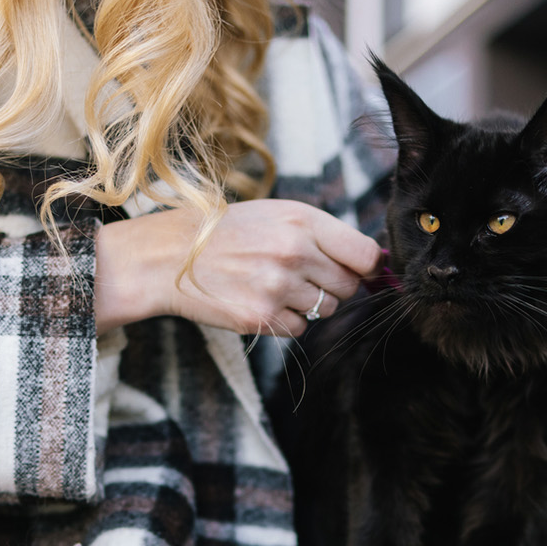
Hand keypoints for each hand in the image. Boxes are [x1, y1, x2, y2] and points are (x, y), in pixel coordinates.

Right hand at [93, 199, 381, 336]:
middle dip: (332, 285)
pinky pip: (299, 330)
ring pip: (325, 310)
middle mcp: (293, 251)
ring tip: (274, 286)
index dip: (368, 268)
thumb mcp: (277, 215)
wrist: (171, 256)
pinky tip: (261, 302)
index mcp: (302, 220)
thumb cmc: (229, 233)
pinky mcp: (260, 317)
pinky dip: (286, 322)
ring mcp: (276, 286)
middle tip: (301, 276)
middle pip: (347, 286)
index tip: (361, 272)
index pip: (365, 254)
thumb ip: (325, 235)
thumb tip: (376, 265)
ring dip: (307, 304)